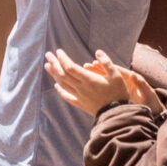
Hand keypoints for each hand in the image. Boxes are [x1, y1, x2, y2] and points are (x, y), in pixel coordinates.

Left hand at [43, 48, 161, 115]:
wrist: (118, 114)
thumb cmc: (119, 93)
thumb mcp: (117, 76)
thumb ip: (107, 63)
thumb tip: (98, 51)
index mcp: (89, 79)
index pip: (70, 67)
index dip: (62, 58)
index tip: (58, 51)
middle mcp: (81, 87)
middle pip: (62, 74)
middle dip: (54, 63)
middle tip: (48, 55)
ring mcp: (79, 96)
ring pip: (62, 84)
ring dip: (54, 74)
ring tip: (47, 66)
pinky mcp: (81, 104)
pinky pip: (67, 96)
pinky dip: (60, 90)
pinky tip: (56, 85)